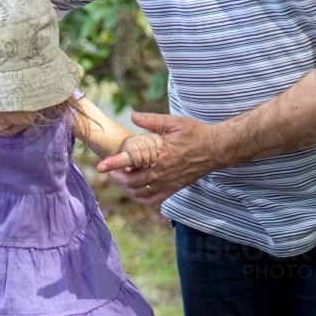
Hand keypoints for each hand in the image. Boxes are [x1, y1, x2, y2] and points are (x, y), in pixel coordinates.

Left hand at [97, 111, 218, 205]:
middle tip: (110, 170)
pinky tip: (135, 189)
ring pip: (140, 193)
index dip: (114, 164)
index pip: (132, 161)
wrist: (216, 149)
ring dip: (127, 188)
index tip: (100, 166)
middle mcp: (163, 172)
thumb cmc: (195, 133)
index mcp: (161, 155)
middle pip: (132, 182)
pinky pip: (152, 200)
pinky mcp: (173, 189)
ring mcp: (168, 183)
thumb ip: (152, 120)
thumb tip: (133, 116)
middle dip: (117, 177)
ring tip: (121, 178)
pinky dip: (140, 197)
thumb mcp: (175, 122)